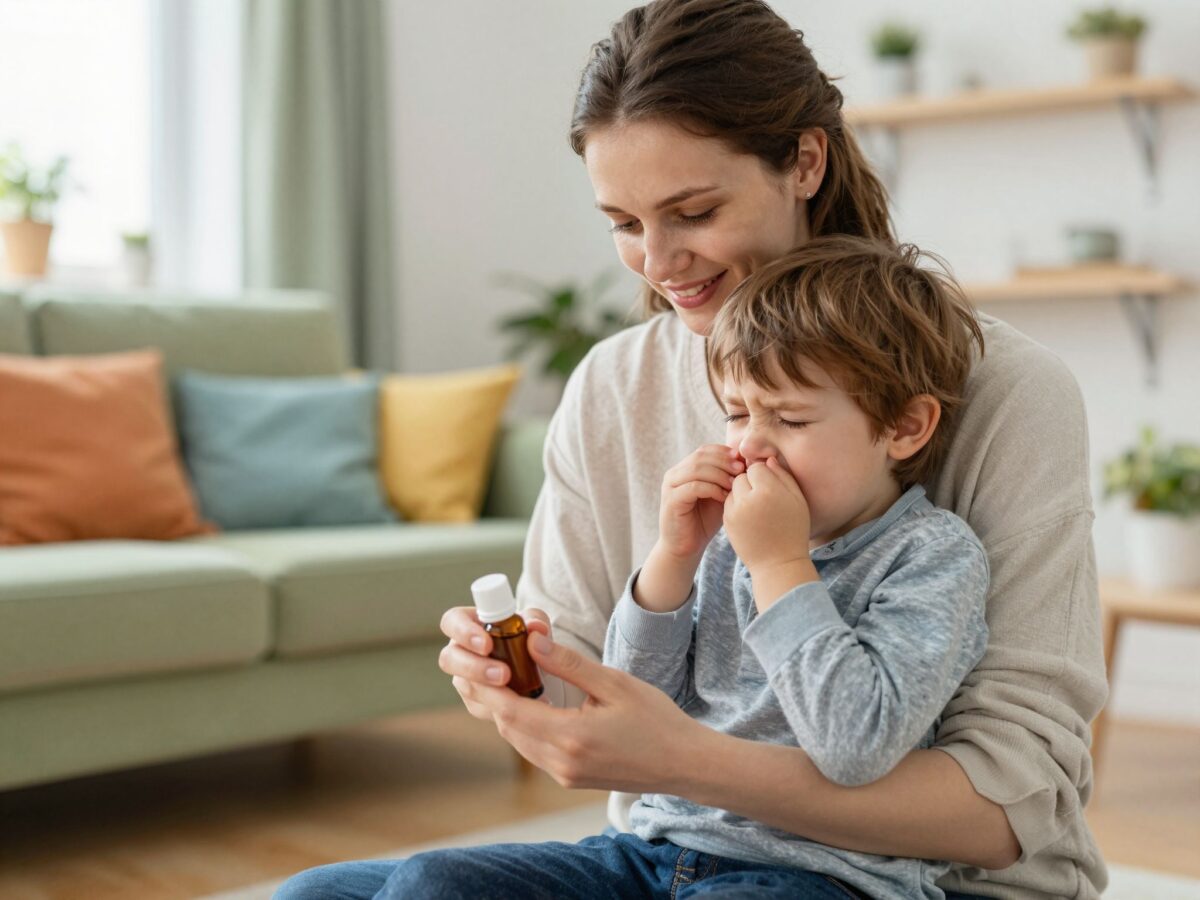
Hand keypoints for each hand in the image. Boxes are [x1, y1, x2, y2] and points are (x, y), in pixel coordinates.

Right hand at [438, 604, 552, 721]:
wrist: (538, 667)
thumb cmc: (529, 635)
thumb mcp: (536, 623)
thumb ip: (536, 620)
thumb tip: (536, 627)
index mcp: (468, 623)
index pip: (452, 621)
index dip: (463, 632)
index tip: (487, 645)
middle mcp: (460, 651)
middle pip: (448, 659)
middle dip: (474, 668)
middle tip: (503, 674)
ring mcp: (465, 678)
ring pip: (465, 686)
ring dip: (490, 691)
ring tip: (517, 692)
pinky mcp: (475, 702)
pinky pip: (480, 707)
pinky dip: (500, 706)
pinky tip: (521, 704)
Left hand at [479, 631, 713, 792]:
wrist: (682, 763)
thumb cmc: (656, 720)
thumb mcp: (614, 684)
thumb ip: (570, 665)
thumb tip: (532, 642)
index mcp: (571, 738)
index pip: (511, 712)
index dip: (490, 688)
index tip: (480, 662)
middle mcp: (562, 763)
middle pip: (509, 728)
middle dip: (495, 697)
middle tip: (490, 663)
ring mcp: (565, 775)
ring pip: (519, 741)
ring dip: (509, 712)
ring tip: (507, 678)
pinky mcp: (570, 779)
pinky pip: (535, 751)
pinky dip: (526, 726)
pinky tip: (533, 704)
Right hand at [657, 444, 743, 561]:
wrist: (686, 547)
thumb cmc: (705, 521)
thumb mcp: (720, 495)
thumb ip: (727, 478)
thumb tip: (747, 461)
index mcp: (684, 469)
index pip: (705, 450)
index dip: (725, 452)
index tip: (744, 461)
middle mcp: (674, 474)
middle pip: (701, 456)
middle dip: (724, 461)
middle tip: (742, 470)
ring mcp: (670, 486)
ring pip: (697, 469)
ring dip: (720, 474)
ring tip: (736, 484)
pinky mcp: (671, 500)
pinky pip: (694, 487)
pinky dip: (712, 489)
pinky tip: (725, 497)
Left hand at [723, 456, 811, 572]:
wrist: (778, 563)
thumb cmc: (793, 530)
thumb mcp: (797, 500)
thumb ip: (783, 476)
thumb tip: (768, 459)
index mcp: (769, 491)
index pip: (757, 467)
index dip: (765, 474)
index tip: (772, 486)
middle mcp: (749, 499)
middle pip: (741, 476)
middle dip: (751, 483)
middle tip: (763, 498)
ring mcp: (735, 511)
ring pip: (733, 489)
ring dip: (742, 493)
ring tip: (757, 509)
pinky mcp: (727, 522)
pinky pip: (728, 503)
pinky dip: (736, 505)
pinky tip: (749, 518)